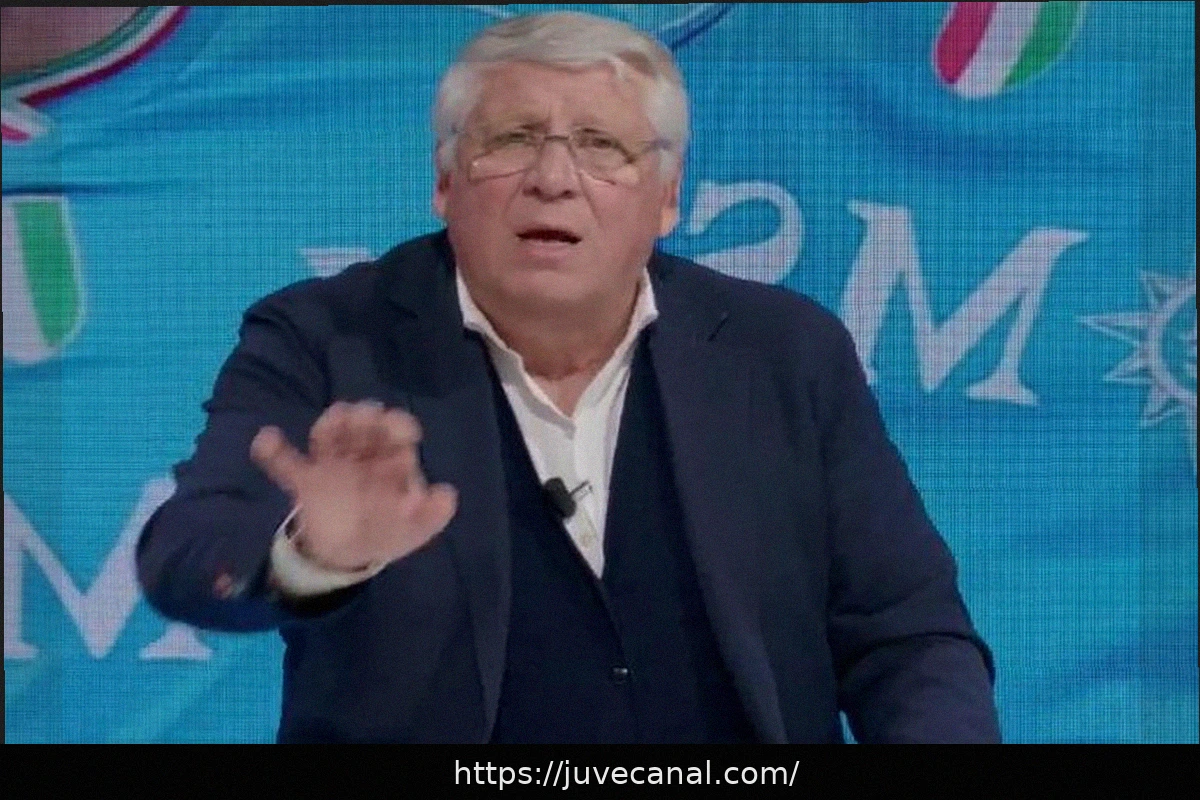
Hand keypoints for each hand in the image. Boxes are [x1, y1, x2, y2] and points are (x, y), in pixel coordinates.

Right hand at [250, 401, 457, 571]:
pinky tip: (266, 440)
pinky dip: (274, 452)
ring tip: (332, 421)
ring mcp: (331, 464)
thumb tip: (447, 494)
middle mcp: (362, 455)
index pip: (397, 436)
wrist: (346, 555)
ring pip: (329, 437)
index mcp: (391, 461)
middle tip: (364, 415)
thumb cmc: (387, 532)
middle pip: (363, 429)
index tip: (402, 430)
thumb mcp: (416, 530)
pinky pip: (286, 464)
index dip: (399, 428)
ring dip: (331, 426)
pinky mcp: (305, 480)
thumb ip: (433, 514)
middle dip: (364, 419)